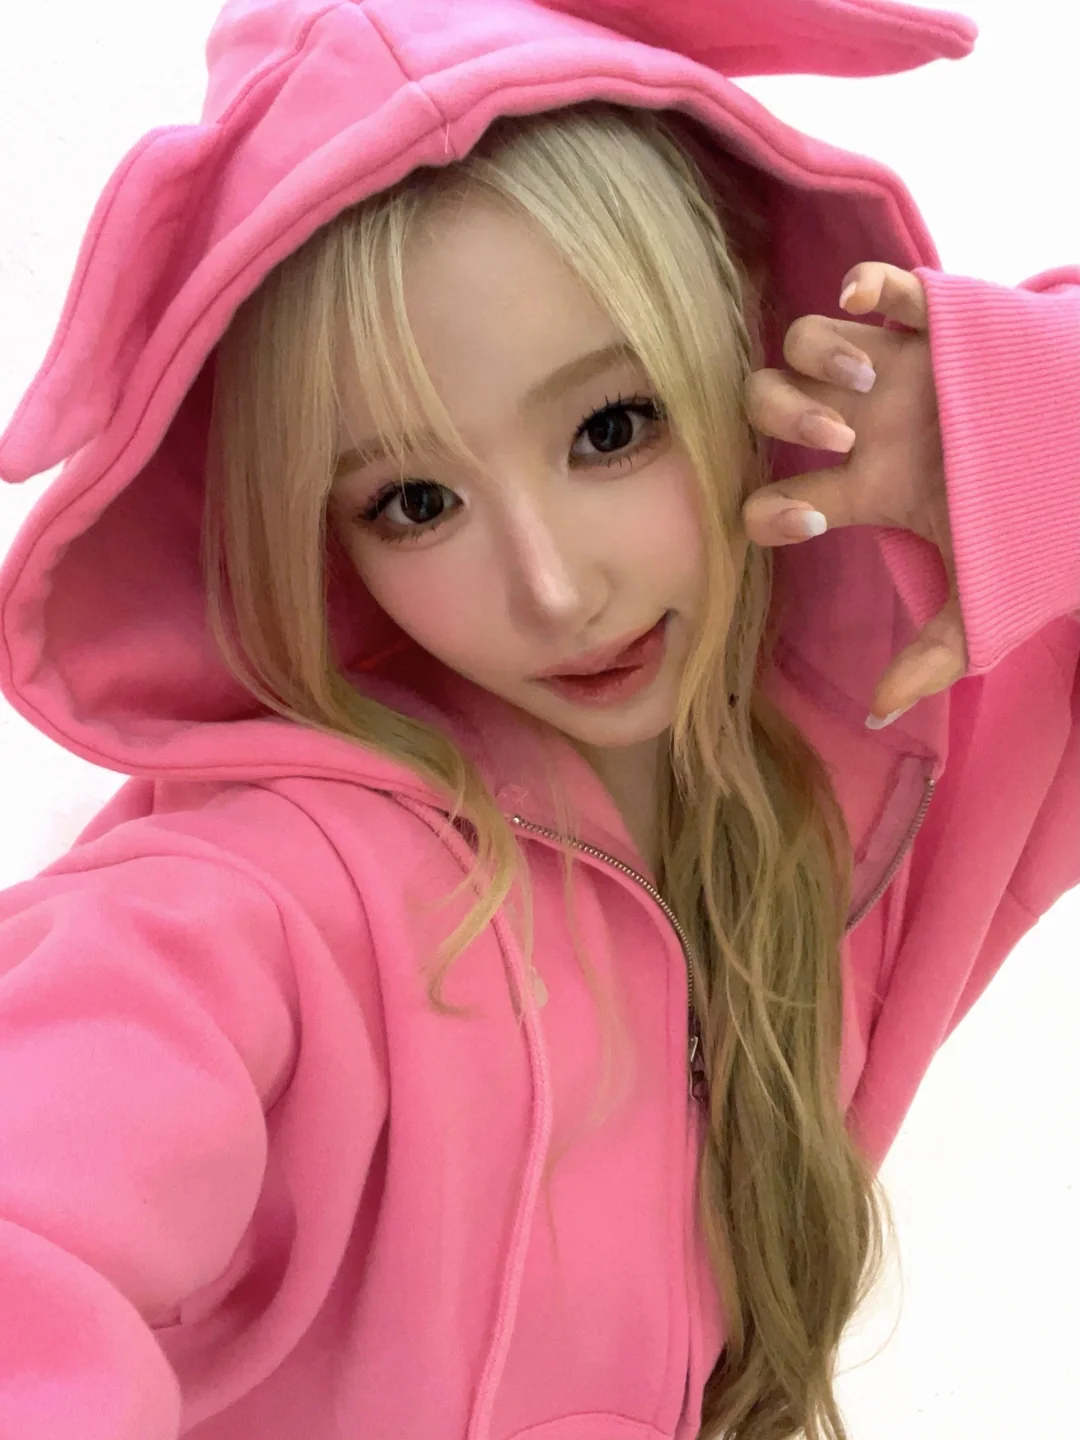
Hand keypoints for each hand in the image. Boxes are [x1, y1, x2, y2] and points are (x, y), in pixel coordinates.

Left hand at [741, 262, 967, 727]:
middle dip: (785, 421)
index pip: (772, 498)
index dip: (769, 512)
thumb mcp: (985, 598)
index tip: (817, 522)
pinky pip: (875, 284)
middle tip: (840, 444)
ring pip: (804, 341)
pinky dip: (863, 287)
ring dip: (818, 363)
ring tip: (868, 393)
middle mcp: (865, 424)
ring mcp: (895, 369)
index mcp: (862, 488)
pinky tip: (875, 311)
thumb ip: (931, 657)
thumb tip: (879, 715)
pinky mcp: (936, 322)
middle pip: (767, 405)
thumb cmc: (1036, 525)